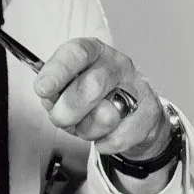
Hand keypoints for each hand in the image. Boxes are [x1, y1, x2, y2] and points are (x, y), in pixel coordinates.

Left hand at [34, 37, 170, 159]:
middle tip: (59, 118)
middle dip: (69, 110)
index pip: (76, 53)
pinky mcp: (150, 112)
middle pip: (92, 87)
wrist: (132, 112)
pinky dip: (104, 142)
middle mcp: (117, 63)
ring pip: (106, 115)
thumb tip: (48, 94)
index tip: (43, 88)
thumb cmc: (92, 95)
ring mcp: (137, 86)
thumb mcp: (68, 85)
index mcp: (93, 50)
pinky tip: (102, 135)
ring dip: (87, 129)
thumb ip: (55, 88)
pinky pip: (120, 136)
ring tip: (85, 124)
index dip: (58, 70)